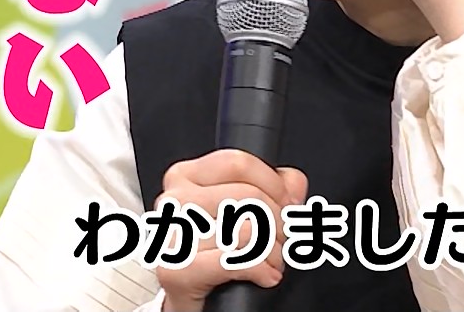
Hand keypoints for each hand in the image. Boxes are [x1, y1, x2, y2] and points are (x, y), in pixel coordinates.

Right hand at [155, 151, 307, 310]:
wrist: (191, 300)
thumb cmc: (214, 252)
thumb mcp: (244, 210)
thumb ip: (275, 186)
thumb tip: (292, 184)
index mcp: (185, 176)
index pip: (239, 164)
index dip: (274, 185)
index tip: (287, 205)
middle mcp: (174, 201)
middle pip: (248, 197)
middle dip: (279, 223)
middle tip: (282, 240)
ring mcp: (171, 235)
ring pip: (246, 230)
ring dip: (274, 252)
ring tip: (273, 260)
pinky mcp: (175, 269)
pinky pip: (233, 261)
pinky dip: (260, 270)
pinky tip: (266, 275)